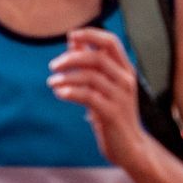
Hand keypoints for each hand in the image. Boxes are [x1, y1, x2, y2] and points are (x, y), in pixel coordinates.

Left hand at [47, 27, 144, 155]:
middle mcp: (125, 80)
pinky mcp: (112, 113)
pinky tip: (60, 93)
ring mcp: (120, 97)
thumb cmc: (113, 114)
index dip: (91, 34)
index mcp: (125, 70)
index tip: (71, 36)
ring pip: (90, 76)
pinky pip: (88, 96)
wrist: (130, 147)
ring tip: (52, 83)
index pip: (111, 42)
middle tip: (53, 66)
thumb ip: (91, 66)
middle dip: (71, 59)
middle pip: (96, 57)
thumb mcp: (104, 87)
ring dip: (66, 77)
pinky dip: (70, 92)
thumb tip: (73, 42)